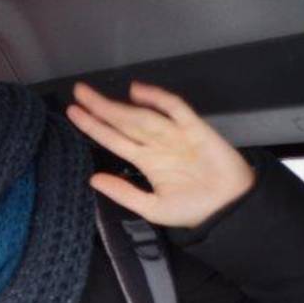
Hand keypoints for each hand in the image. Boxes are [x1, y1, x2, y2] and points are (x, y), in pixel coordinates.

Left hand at [66, 81, 255, 227]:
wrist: (230, 210)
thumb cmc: (195, 210)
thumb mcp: (152, 208)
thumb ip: (123, 193)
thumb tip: (93, 179)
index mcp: (146, 161)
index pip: (114, 139)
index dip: (93, 126)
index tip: (73, 112)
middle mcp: (157, 144)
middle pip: (123, 122)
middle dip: (100, 108)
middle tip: (79, 92)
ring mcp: (175, 134)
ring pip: (141, 115)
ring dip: (119, 104)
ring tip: (93, 96)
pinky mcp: (195, 129)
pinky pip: (175, 109)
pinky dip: (158, 99)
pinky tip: (138, 91)